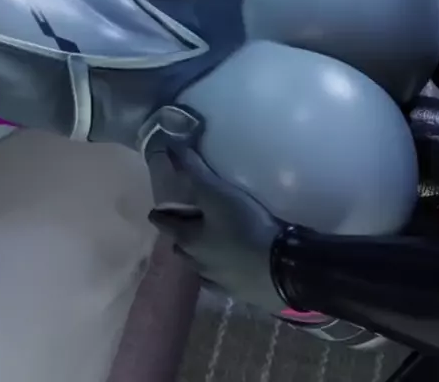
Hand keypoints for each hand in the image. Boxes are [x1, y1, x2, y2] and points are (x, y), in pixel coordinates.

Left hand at [144, 115, 287, 314]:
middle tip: (193, 221)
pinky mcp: (236, 292)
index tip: (161, 207)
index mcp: (186, 238)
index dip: (160, 213)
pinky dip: (220, 272)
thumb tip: (171, 146)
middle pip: (179, 247)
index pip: (162, 223)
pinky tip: (231, 267)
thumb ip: (194, 170)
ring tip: (214, 243)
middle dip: (181, 235)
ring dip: (200, 255)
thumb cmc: (244, 226)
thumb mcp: (218, 192)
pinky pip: (219, 282)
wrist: (279, 270)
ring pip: (198, 266)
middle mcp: (195, 262)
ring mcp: (215, 281)